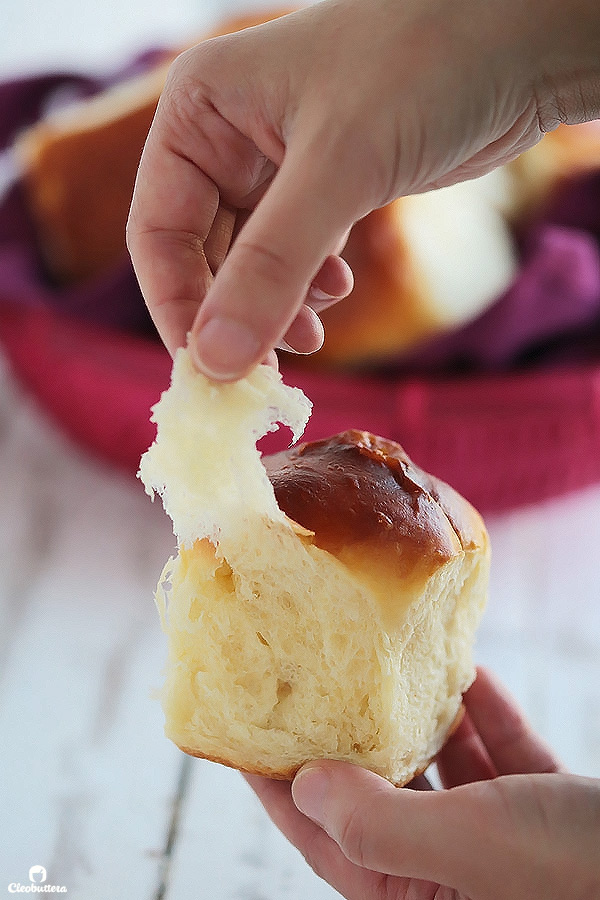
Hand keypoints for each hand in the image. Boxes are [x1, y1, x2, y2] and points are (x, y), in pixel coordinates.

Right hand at [127, 0, 599, 380]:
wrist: (518, 42)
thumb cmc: (424, 67)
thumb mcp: (339, 168)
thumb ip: (271, 268)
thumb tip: (215, 361)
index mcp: (201, 111)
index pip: (157, 230)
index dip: (177, 306)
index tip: (209, 369)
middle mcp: (228, 137)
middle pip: (201, 254)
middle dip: (233, 315)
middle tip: (263, 369)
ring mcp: (276, 164)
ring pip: (250, 262)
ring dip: (273, 308)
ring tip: (311, 336)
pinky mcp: (324, 185)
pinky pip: (293, 255)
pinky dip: (307, 287)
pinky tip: (336, 294)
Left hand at [245, 668, 599, 899]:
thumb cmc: (587, 877)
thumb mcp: (477, 848)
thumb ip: (381, 824)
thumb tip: (303, 782)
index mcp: (418, 898)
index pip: (322, 834)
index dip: (274, 780)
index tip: (240, 725)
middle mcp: (452, 874)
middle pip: (374, 793)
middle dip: (342, 734)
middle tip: (306, 674)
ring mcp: (500, 841)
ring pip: (438, 767)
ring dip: (414, 713)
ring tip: (380, 661)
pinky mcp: (543, 811)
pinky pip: (497, 753)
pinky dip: (479, 711)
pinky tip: (465, 669)